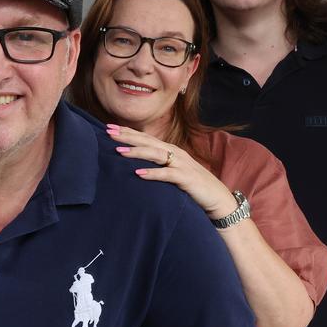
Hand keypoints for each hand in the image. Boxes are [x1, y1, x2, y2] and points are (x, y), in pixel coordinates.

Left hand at [106, 124, 238, 218]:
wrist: (218, 199)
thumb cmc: (193, 186)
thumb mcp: (173, 172)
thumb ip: (158, 165)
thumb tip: (135, 165)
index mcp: (170, 151)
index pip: (146, 138)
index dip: (128, 132)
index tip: (108, 128)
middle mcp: (175, 154)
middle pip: (148, 141)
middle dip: (128, 136)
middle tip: (108, 132)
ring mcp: (182, 165)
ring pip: (156, 154)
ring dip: (137, 151)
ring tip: (119, 151)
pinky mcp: (187, 179)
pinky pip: (167, 174)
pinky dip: (153, 173)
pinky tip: (139, 173)